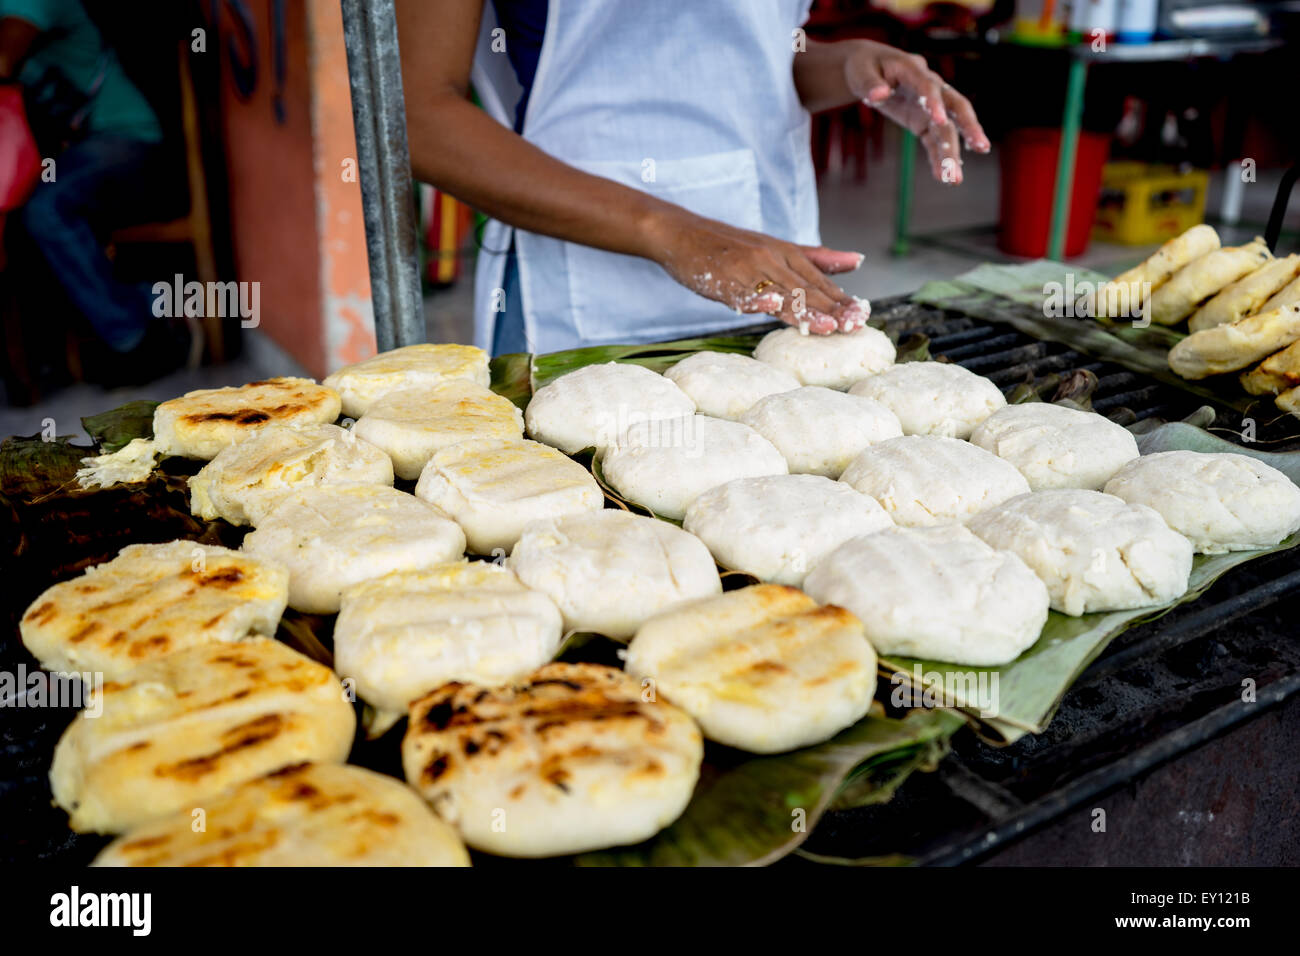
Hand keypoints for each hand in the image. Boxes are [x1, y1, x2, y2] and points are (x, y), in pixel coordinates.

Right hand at [647, 209, 868, 334]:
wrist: (682, 233)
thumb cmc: (729, 246)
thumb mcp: (776, 248)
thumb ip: (817, 258)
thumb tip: (858, 260)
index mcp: (786, 254)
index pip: (819, 281)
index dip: (841, 299)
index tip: (863, 316)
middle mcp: (771, 260)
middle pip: (805, 288)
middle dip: (832, 308)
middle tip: (855, 325)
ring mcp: (747, 269)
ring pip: (780, 292)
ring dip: (805, 310)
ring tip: (828, 326)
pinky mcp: (724, 279)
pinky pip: (742, 293)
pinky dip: (756, 299)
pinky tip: (771, 305)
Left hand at [845, 40, 988, 183]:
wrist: (870, 70)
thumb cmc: (865, 67)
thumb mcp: (860, 72)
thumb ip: (869, 83)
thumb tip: (878, 94)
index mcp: (913, 69)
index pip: (929, 85)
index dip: (935, 101)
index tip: (939, 119)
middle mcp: (930, 87)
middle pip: (955, 106)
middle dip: (968, 126)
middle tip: (982, 147)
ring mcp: (930, 107)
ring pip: (947, 129)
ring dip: (953, 153)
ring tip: (955, 179)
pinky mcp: (924, 122)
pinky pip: (934, 141)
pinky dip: (938, 158)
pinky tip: (944, 178)